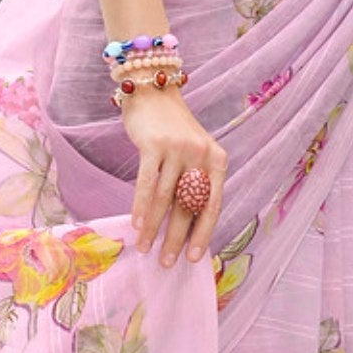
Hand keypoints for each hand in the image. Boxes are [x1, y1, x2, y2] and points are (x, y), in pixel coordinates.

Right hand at [121, 85, 227, 268]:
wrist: (152, 90)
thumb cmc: (171, 129)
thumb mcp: (193, 153)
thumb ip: (193, 183)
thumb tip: (183, 227)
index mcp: (217, 160)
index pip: (213, 205)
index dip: (203, 234)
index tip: (194, 259)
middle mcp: (201, 154)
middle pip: (189, 206)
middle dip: (177, 238)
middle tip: (167, 262)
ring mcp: (178, 149)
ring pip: (165, 199)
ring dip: (153, 227)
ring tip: (145, 248)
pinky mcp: (154, 145)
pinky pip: (146, 183)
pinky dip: (140, 207)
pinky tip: (135, 225)